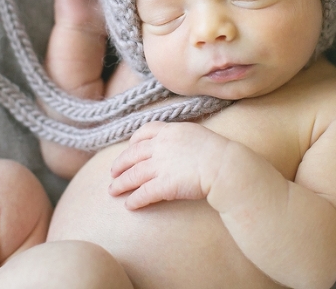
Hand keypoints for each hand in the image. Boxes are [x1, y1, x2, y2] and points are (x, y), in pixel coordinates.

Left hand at [108, 122, 230, 209]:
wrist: (223, 166)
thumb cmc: (217, 152)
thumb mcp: (196, 135)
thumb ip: (181, 138)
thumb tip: (177, 144)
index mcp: (170, 131)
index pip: (145, 131)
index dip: (133, 141)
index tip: (128, 148)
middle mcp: (161, 146)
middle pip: (133, 154)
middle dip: (120, 164)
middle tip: (113, 172)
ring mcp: (161, 165)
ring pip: (133, 174)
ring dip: (121, 183)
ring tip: (113, 191)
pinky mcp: (163, 185)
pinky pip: (143, 193)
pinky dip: (134, 200)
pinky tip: (129, 205)